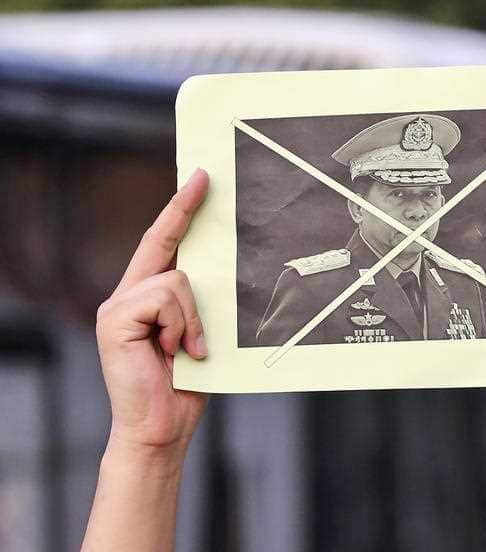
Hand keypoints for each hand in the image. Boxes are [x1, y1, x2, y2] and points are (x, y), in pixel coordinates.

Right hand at [95, 169, 209, 461]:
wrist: (161, 426)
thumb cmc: (185, 383)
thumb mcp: (201, 333)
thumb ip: (201, 303)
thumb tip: (221, 270)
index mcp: (148, 297)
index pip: (163, 242)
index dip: (180, 210)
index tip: (200, 179)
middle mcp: (128, 294)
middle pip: (162, 242)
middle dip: (184, 209)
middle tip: (207, 175)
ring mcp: (118, 305)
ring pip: (177, 279)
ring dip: (195, 317)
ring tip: (190, 348)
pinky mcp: (116, 318)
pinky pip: (167, 298)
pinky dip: (183, 325)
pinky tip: (175, 351)